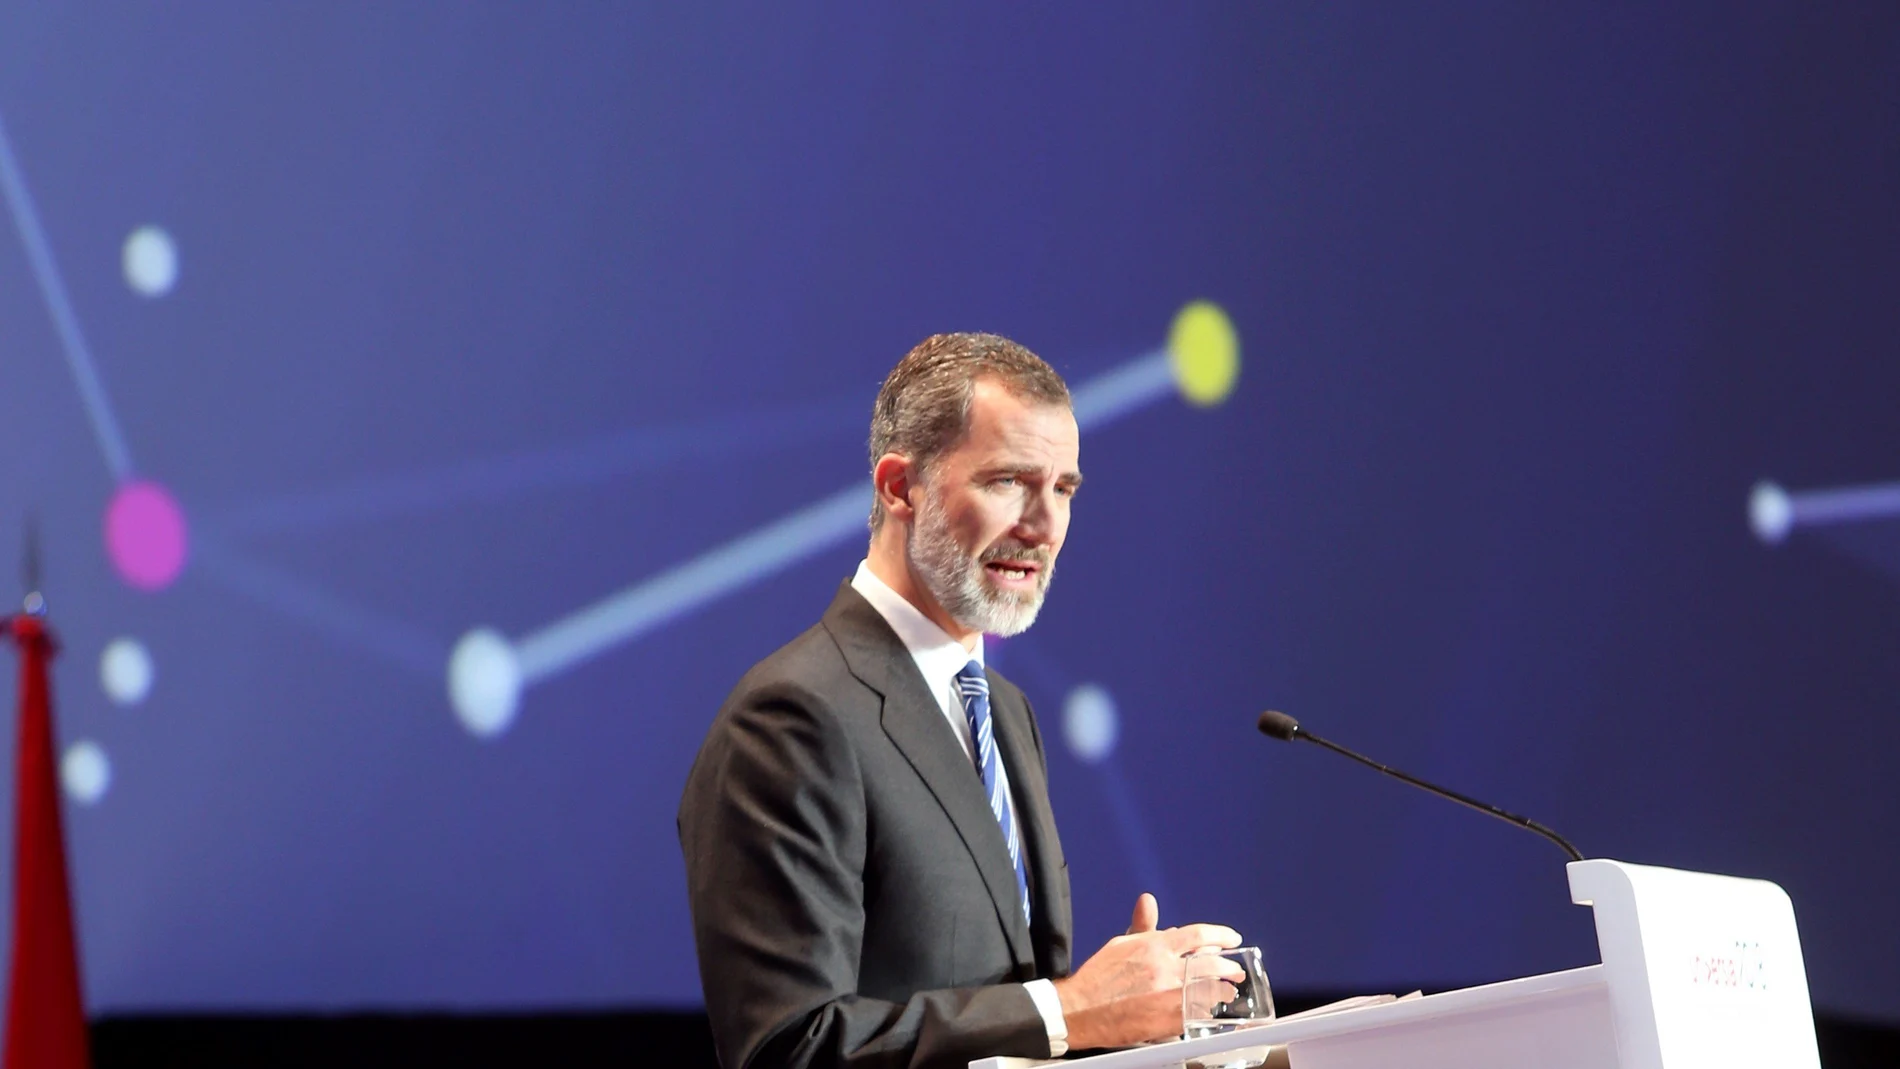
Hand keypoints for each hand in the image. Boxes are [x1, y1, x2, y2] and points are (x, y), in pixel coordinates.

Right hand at [1050, 894, 1241, 1049]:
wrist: (1080, 1010)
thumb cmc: (1098, 978)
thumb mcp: (1121, 944)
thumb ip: (1143, 925)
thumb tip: (1148, 901)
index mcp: (1154, 946)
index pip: (1198, 935)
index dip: (1221, 935)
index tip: (1232, 939)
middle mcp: (1165, 969)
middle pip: (1211, 964)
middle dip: (1228, 966)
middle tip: (1235, 969)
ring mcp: (1168, 996)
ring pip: (1209, 991)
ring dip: (1223, 990)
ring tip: (1227, 990)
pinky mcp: (1167, 1021)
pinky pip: (1198, 1014)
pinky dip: (1207, 1010)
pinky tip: (1209, 1009)